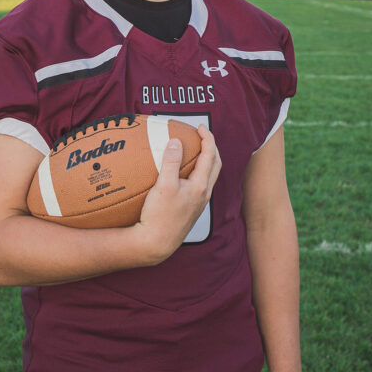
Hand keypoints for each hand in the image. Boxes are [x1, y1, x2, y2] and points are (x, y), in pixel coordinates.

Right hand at [133, 125, 220, 264]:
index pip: (210, 156)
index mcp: (201, 186)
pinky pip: (198, 185)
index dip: (208, 138)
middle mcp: (203, 195)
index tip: (200, 127)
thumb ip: (171, 161)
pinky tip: (181, 174)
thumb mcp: (163, 185)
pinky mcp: (190, 210)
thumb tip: (176, 141)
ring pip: (208, 176)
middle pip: (215, 165)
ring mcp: (198, 203)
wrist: (156, 244)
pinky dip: (196, 172)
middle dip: (212, 148)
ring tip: (193, 151)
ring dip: (206, 161)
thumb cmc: (159, 216)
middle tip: (201, 136)